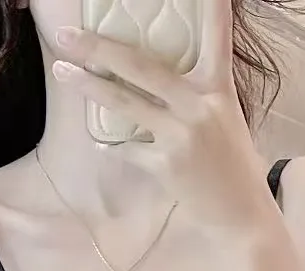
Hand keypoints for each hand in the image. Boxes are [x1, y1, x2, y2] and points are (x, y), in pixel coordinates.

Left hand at [50, 6, 278, 244]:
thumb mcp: (224, 120)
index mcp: (218, 90)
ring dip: (89, 86)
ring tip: (63, 71)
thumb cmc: (233, 167)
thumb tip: (153, 80)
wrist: (242, 216)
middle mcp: (198, 106)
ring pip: (124, 103)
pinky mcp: (165, 164)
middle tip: (68, 35)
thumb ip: (195, 96)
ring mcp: (180, 135)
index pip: (217, 38)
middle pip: (141, 67)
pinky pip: (128, 148)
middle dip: (100, 48)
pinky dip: (116, 146)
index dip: (212, 8)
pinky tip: (107, 144)